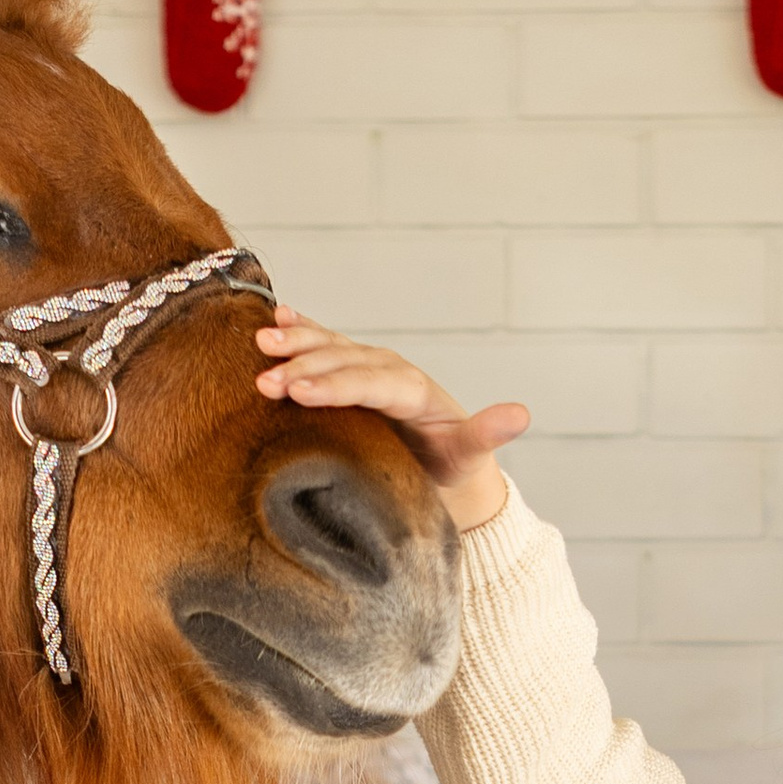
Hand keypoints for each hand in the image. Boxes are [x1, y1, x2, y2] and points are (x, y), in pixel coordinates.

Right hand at [255, 310, 527, 531]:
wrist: (444, 461)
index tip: (300, 392)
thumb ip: (487, 434)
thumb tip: (522, 415)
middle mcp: (390, 370)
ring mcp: (369, 366)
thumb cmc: (451, 465)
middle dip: (305, 368)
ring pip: (331, 347)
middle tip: (266, 381)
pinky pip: (324, 344)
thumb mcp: (470, 454)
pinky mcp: (352, 370)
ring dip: (295, 344)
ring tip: (260, 343)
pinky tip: (273, 318)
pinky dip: (301, 330)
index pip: (372, 384)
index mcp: (414, 391)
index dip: (336, 385)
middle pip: (345, 363)